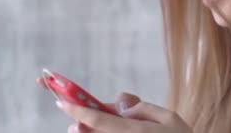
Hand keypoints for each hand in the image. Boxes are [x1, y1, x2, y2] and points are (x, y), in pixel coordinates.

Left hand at [56, 97, 192, 132]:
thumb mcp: (169, 118)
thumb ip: (143, 108)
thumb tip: (120, 105)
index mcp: (135, 131)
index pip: (98, 119)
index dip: (77, 109)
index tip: (61, 102)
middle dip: (80, 125)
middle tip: (75, 120)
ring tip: (84, 127)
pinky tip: (100, 130)